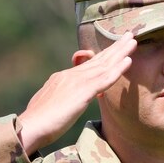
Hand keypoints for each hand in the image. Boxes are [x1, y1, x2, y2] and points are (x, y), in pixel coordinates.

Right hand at [16, 34, 135, 153]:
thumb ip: (62, 99)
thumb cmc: (38, 122)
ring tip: (134, 41)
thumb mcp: (51, 105)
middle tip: (129, 35)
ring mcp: (76, 82)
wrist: (29, 127)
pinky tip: (128, 61)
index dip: (104, 56)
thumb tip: (69, 100)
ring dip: (120, 52)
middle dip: (115, 47)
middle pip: (98, 59)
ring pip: (103, 65)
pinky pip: (104, 79)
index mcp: (62, 77)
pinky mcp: (82, 92)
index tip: (116, 48)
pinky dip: (117, 69)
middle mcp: (70, 75)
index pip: (88, 65)